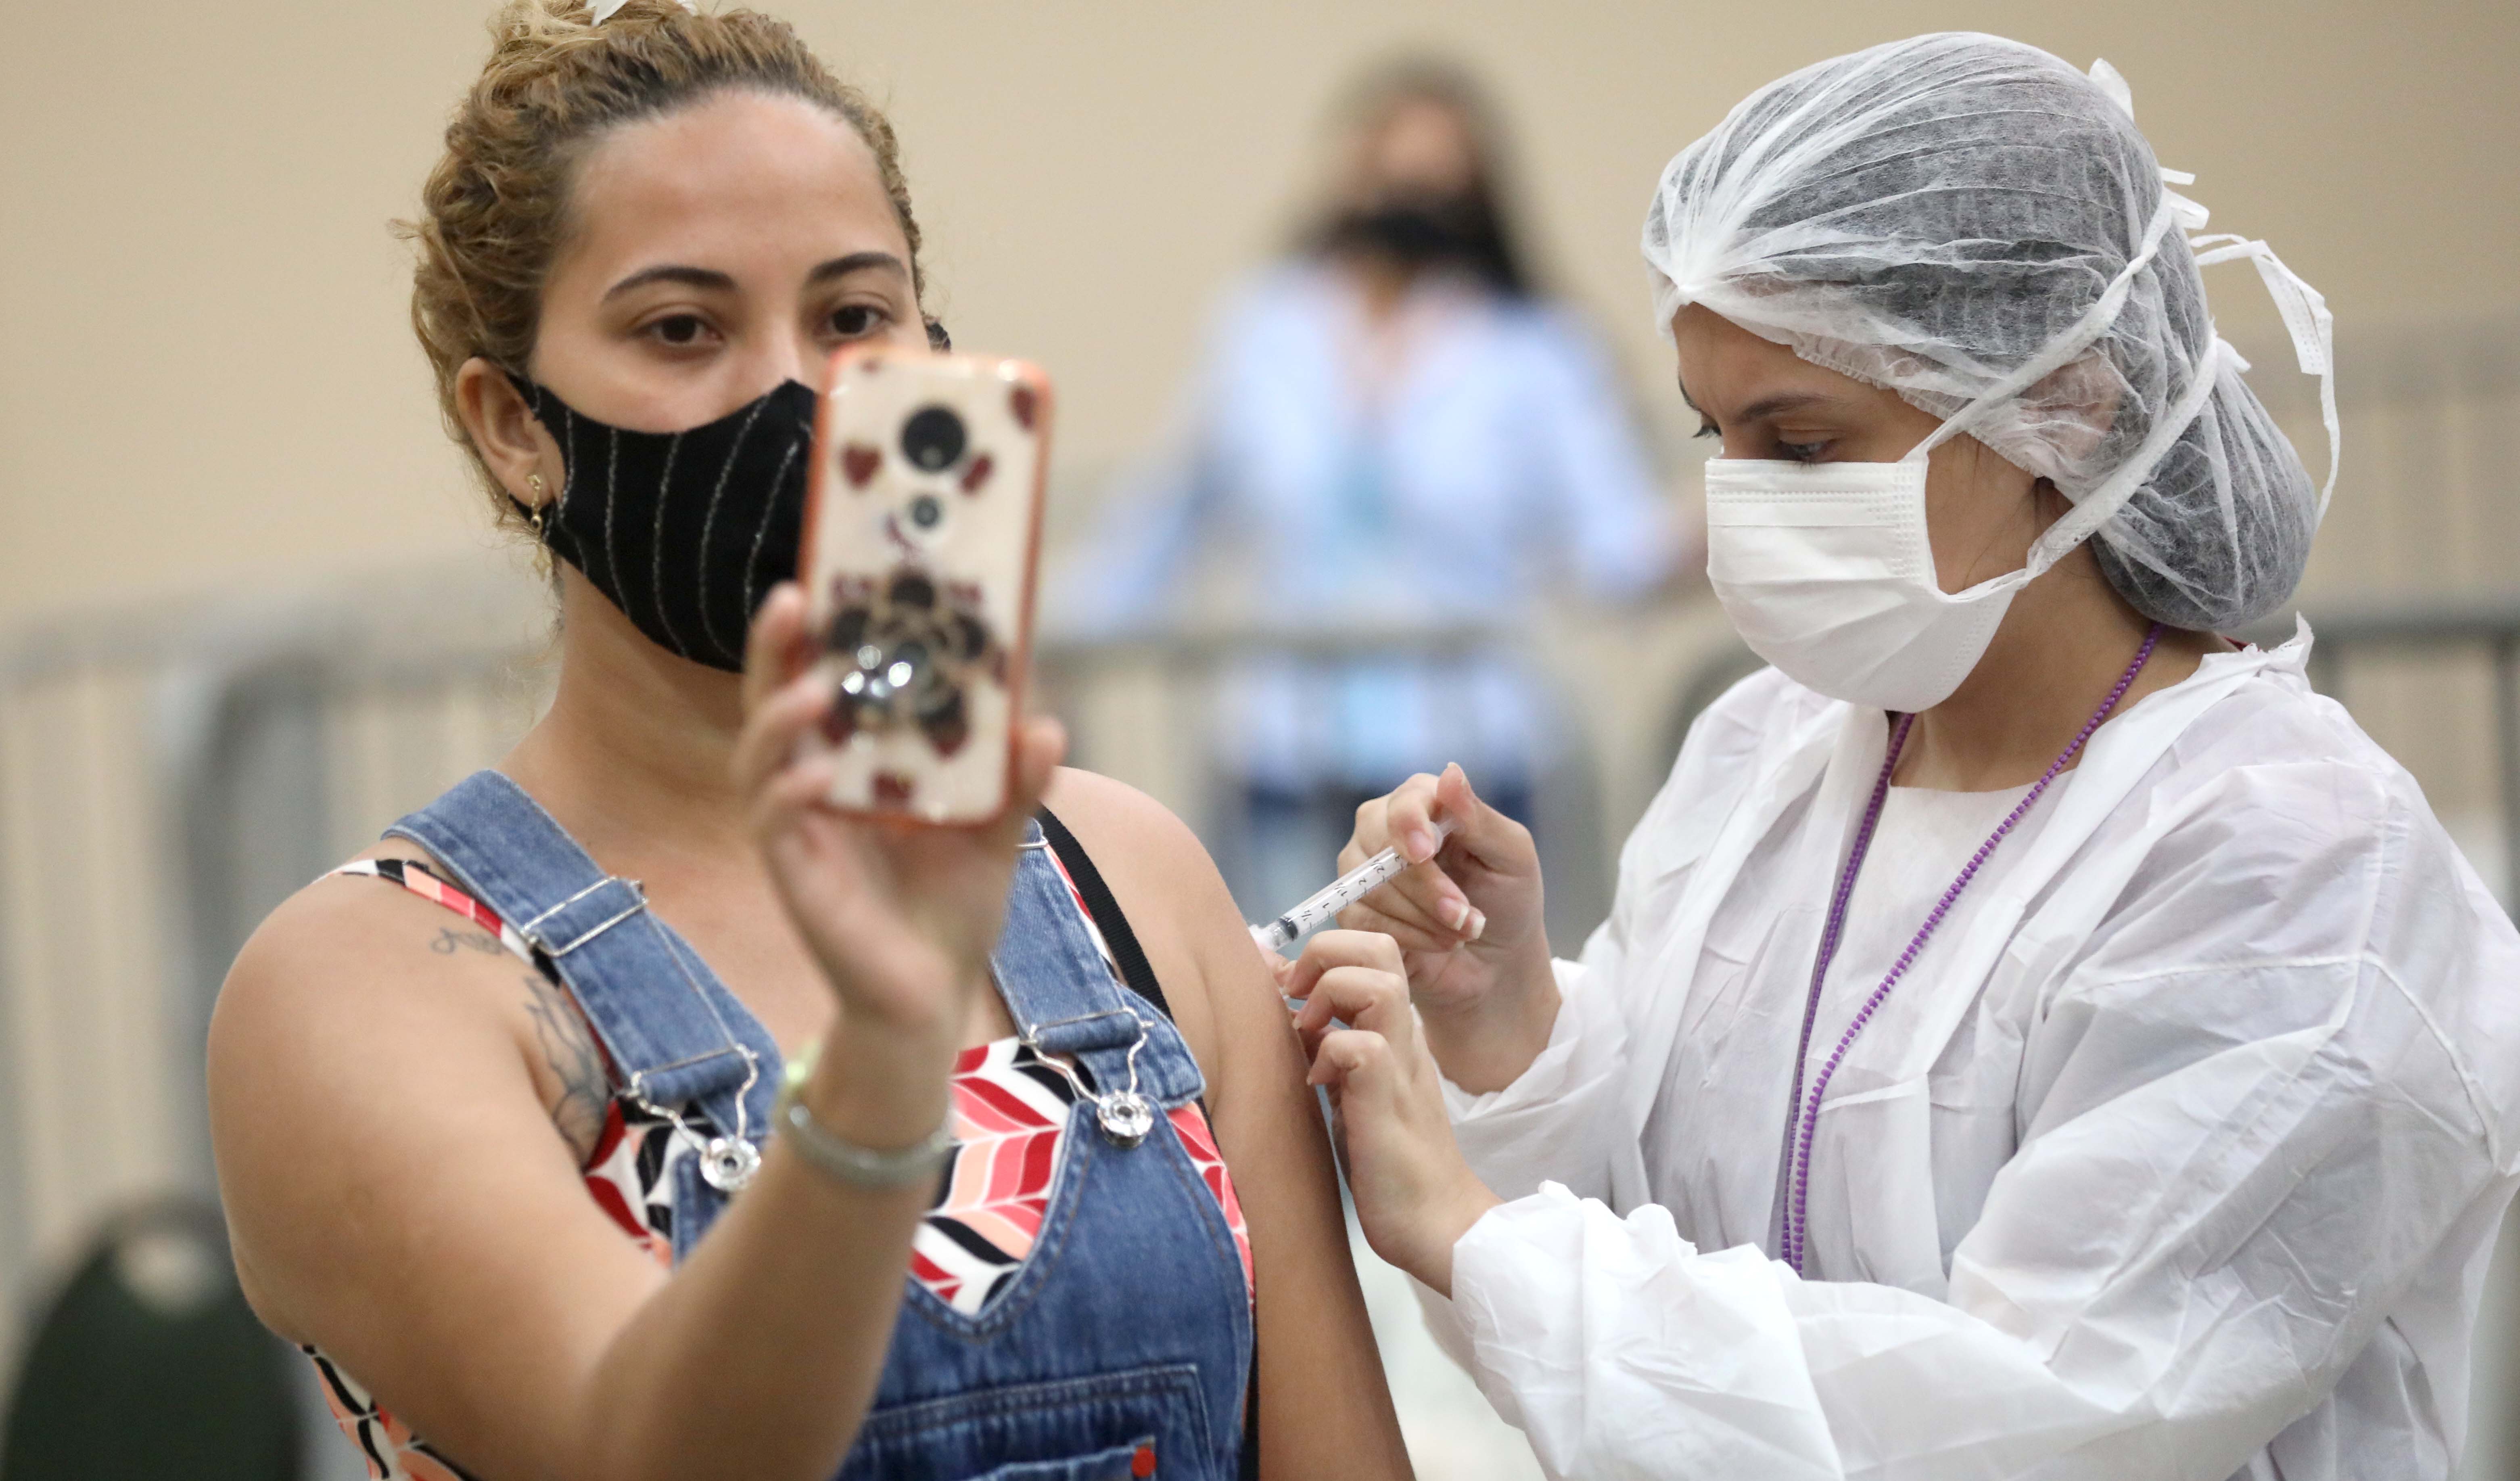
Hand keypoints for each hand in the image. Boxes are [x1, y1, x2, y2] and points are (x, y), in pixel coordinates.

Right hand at [734, 584, 1063, 1046]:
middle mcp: (812, 786)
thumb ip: (1018, 779)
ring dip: (779, 718)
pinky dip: (788, 794)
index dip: (818, 632)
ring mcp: (797, 830)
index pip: (823, 679)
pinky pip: (775, 825)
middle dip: (774, 649)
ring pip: (759, 758)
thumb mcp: (997, 832)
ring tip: (812, 689)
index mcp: (855, 762)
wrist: (932, 996)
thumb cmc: (951, 907)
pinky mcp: (794, 877)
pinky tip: (816, 775)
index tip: (828, 574)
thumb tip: (1045, 722)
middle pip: (773, 701)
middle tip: (794, 597)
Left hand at [1292, 930, 1499, 1295]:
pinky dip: (1331, 1054)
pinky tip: (1319, 1083)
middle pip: (1379, 947)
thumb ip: (1324, 1043)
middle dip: (1326, 953)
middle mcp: (1403, 1037)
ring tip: (1310, 1035)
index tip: (1287, 988)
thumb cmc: (1386, 1162)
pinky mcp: (1389, 1102)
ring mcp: (1401, 1066)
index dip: (1323, 952)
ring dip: (1331, 996)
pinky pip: (1363, 1047)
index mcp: (1393, 1030)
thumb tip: (1280, 999)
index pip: (1370, 951)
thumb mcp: (1347, 1088)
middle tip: (1298, 996)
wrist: (1435, 1223)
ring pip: (1378, 983)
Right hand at [1333, 765, 1556, 1091]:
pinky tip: (1437, 943)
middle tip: (1464, 916)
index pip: (1404, 802)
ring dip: (1423, 917)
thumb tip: (1451, 772)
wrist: (1496, 961)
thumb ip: (1479, 818)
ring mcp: (1362, 869)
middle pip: (1378, 842)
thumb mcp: (1511, 857)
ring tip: (1461, 931)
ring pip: (1369, 885)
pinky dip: (1407, 936)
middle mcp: (1384, 827)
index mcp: (1425, 801)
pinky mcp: (1354, 911)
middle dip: (1424, 886)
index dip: (1409, 825)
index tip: (1425, 853)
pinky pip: (1362, 919)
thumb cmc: (1507, 899)